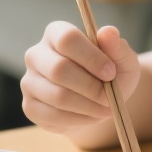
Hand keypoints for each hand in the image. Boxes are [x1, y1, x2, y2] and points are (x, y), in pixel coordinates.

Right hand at [21, 21, 140, 133]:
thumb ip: (117, 47)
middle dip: (91, 87)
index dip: (91, 57)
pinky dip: (79, 119)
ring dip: (88, 106)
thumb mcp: (122, 60)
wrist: (100, 102)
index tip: (111, 73)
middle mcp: (36, 54)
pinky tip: (91, 116)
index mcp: (56, 33)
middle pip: (58, 69)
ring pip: (57, 96)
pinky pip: (53, 116)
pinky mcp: (30, 107)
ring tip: (106, 108)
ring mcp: (29, 81)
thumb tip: (108, 32)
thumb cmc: (111, 75)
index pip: (67, 39)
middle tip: (110, 97)